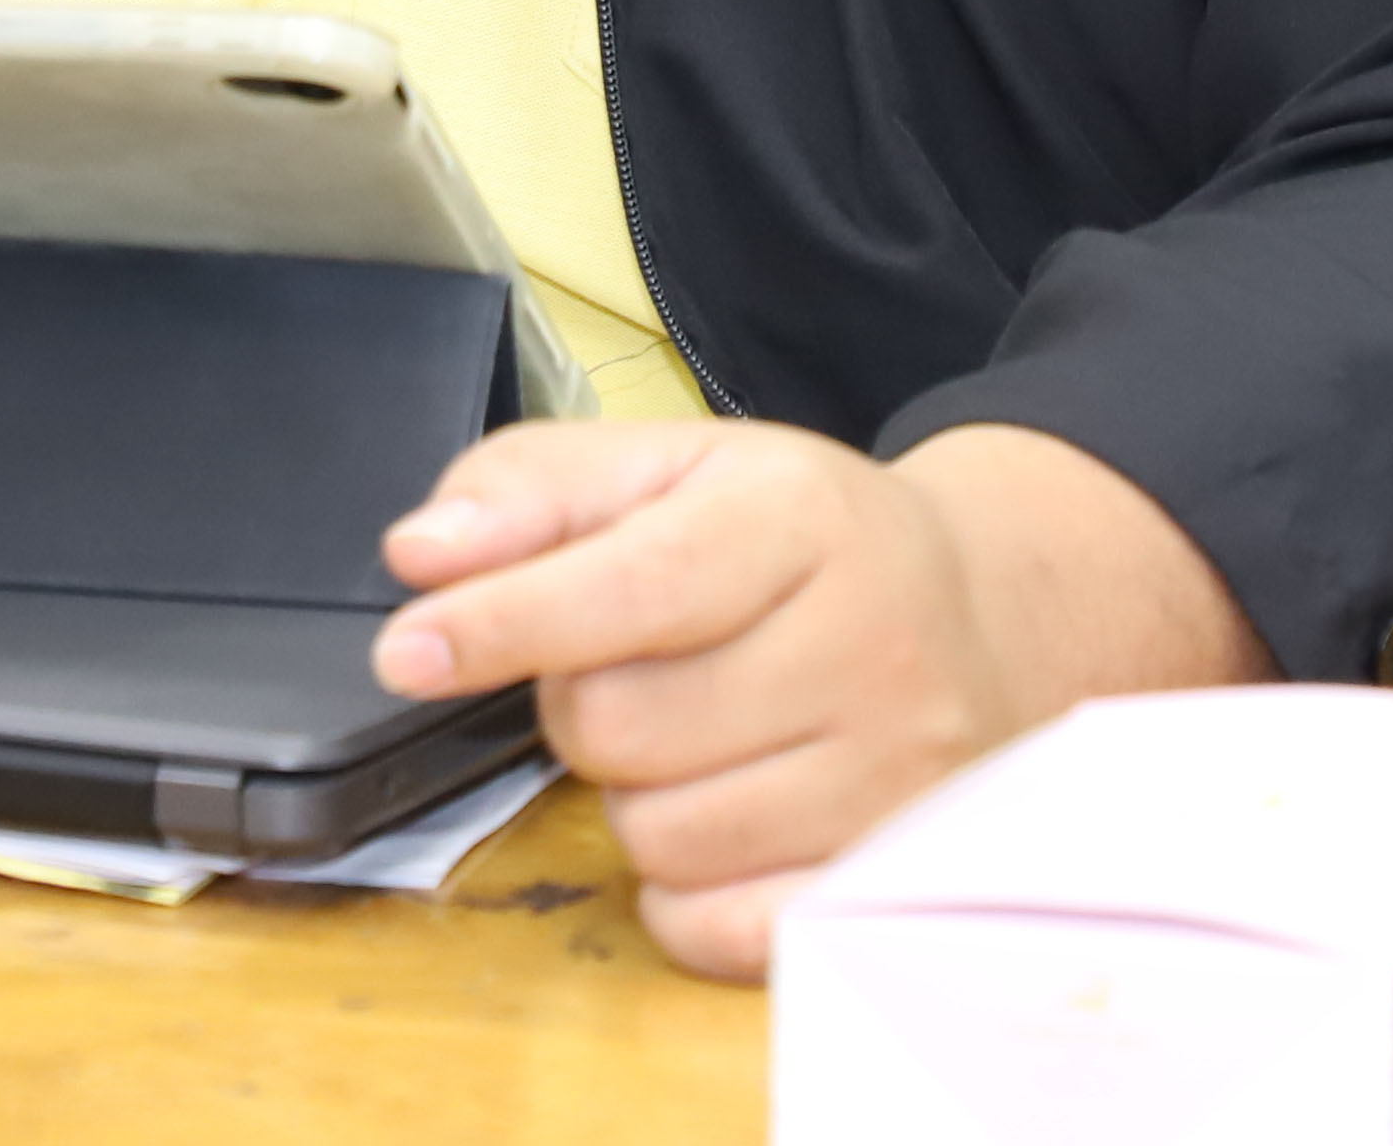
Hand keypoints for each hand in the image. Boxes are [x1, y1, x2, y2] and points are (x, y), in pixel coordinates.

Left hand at [373, 418, 1264, 981]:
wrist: (983, 617)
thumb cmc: (799, 540)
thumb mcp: (672, 465)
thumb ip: (531, 490)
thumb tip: (424, 554)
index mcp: (803, 518)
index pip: (633, 583)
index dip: (506, 620)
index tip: (409, 647)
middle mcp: (867, 648)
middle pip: (620, 722)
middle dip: (582, 698)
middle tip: (642, 661)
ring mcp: (892, 779)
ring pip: (655, 831)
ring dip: (635, 791)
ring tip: (702, 728)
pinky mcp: (887, 879)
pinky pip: (713, 926)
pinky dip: (679, 886)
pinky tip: (720, 809)